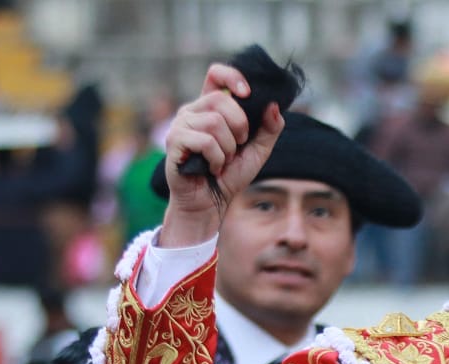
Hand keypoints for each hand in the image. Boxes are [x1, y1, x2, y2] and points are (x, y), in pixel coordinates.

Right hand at [158, 62, 285, 247]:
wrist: (210, 203)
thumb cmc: (230, 175)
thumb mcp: (257, 151)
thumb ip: (269, 129)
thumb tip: (274, 105)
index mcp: (210, 107)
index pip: (216, 74)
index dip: (232, 76)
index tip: (248, 94)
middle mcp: (192, 111)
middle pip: (222, 100)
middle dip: (240, 127)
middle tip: (237, 147)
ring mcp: (181, 125)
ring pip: (215, 122)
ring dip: (228, 148)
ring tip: (222, 161)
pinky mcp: (175, 142)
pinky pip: (205, 141)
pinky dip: (216, 159)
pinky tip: (212, 168)